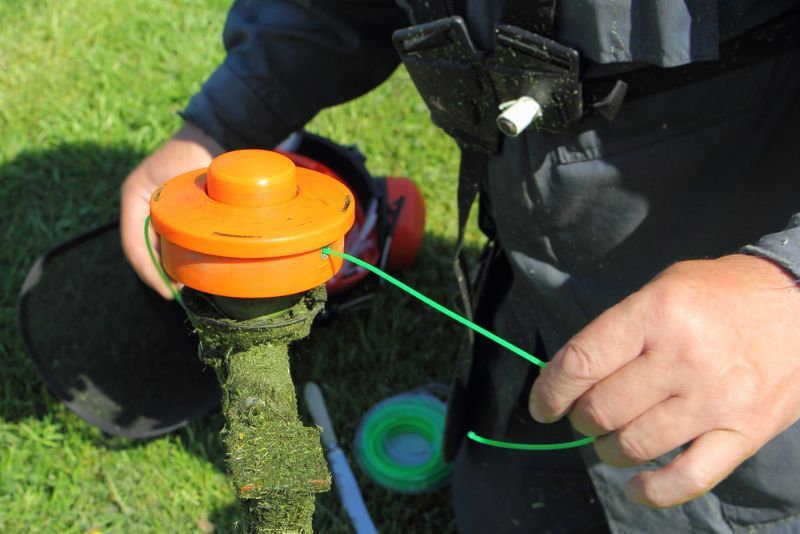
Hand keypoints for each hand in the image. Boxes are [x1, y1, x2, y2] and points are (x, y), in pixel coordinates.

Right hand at [120, 122, 221, 297]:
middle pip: (143, 250)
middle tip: (177, 293)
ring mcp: (154, 209)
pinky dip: (175, 256)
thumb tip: (185, 257)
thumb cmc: (197, 153)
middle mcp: (139, 205)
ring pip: (155, 247)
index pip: (134, 245)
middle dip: (158, 274)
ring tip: (183, 286)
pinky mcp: (171, 212)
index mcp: (134, 197)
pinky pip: (167, 239)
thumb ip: (179, 215)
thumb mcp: (183, 184)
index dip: (149, 271)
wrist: (213, 136)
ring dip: (166, 267)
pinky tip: (190, 269)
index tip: (167, 291)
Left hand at [529, 254, 799, 507]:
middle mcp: (682, 358)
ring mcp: (715, 399)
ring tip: (610, 441)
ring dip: (609, 450)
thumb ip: (617, 330)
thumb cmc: (721, 292)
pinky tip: (636, 488)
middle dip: (581, 419)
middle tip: (585, 415)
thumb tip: (570, 376)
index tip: (542, 406)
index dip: (549, 392)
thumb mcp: (662, 287)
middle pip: (603, 409)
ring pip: (636, 445)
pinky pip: (690, 478)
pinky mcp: (745, 431)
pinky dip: (655, 492)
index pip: (581, 363)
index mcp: (654, 314)